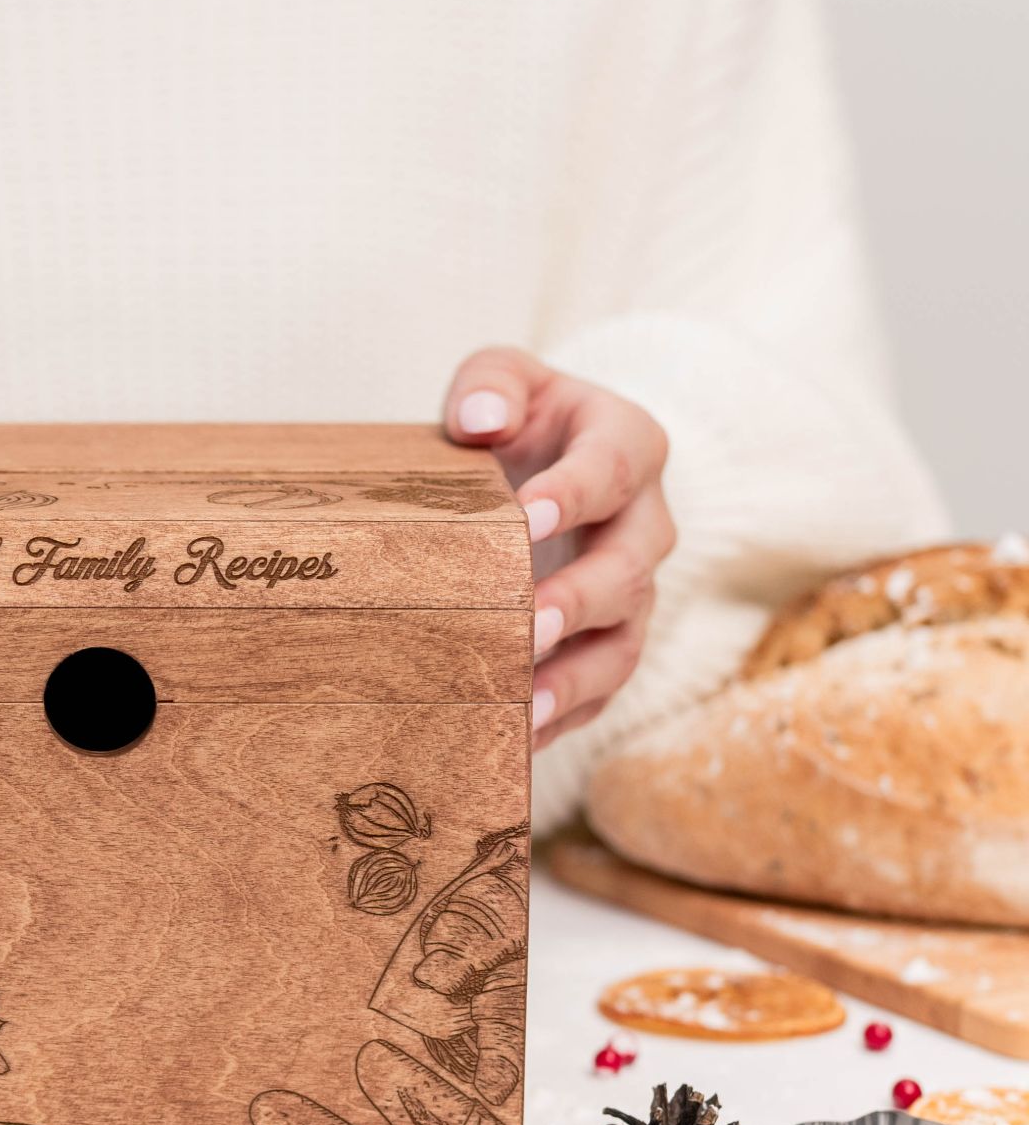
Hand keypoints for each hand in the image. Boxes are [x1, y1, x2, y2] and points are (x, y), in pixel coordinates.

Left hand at [443, 348, 673, 747]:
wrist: (533, 470)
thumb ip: (490, 385)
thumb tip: (479, 419)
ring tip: (522, 708)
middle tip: (527, 626)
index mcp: (628, 447)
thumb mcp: (503, 381)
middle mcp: (644, 526)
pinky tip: (513, 742)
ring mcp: (632, 592)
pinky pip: (598, 692)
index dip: (573, 493)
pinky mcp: (608, 643)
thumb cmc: (517, 422)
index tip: (524, 515)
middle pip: (628, 570)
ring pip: (622, 644)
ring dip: (574, 680)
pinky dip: (561, 718)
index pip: (612, 470)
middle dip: (578, 601)